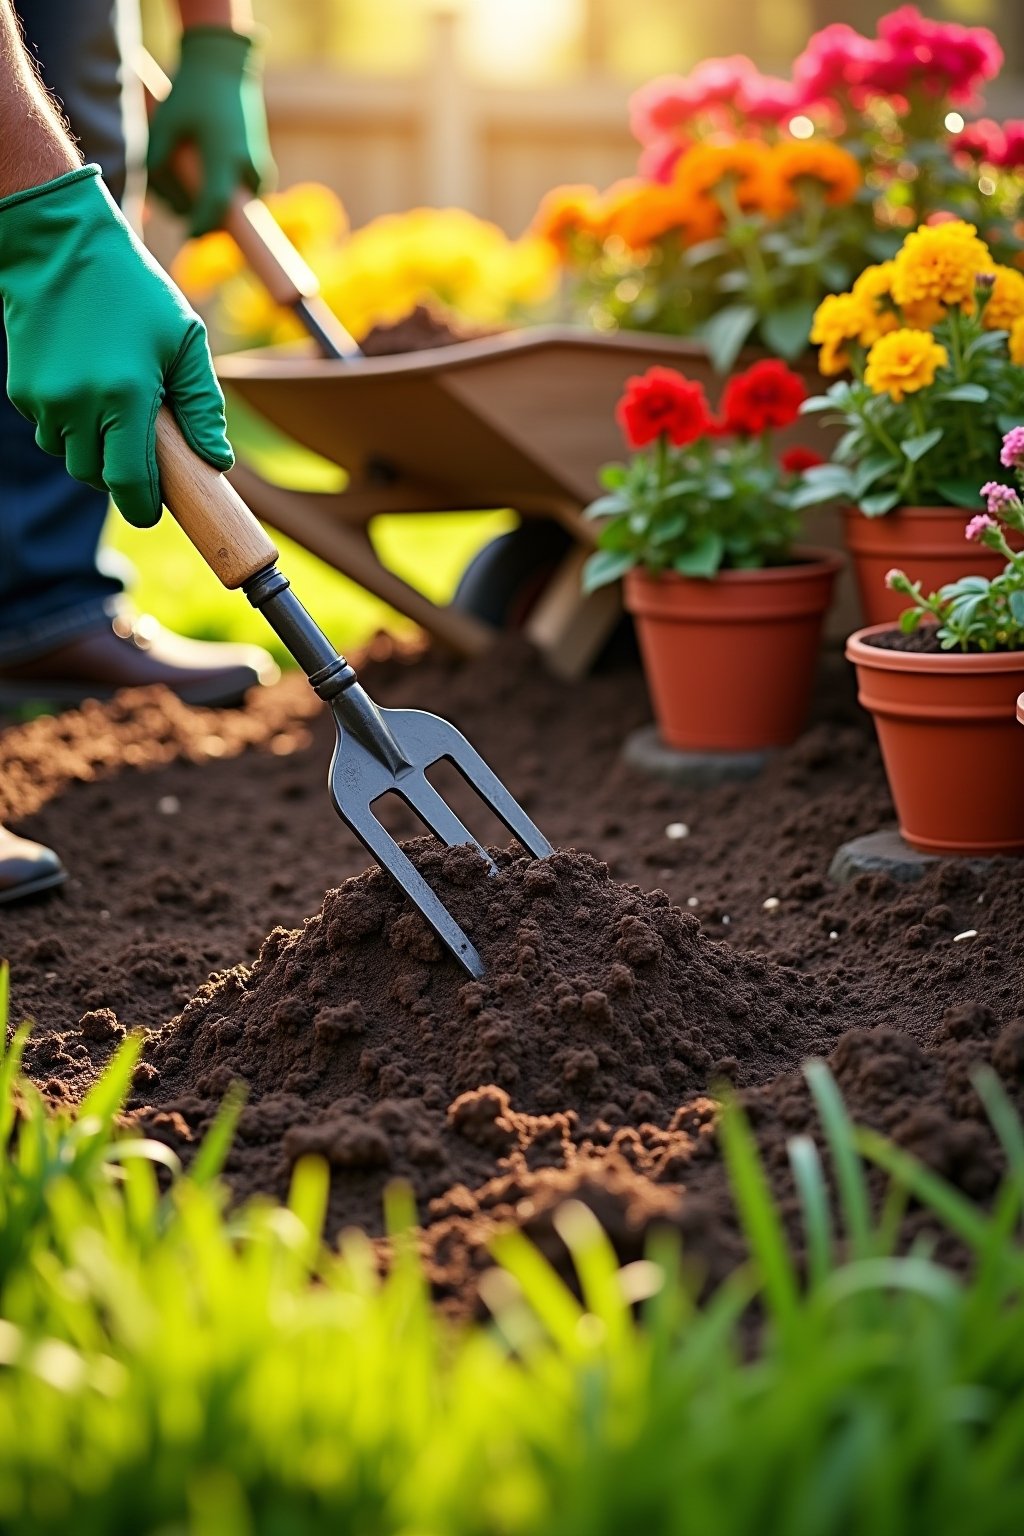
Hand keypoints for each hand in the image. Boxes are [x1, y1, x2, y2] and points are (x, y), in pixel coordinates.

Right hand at [0, 165, 232, 527]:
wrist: (59, 246)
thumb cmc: (134, 292)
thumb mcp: (184, 341)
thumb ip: (203, 406)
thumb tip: (217, 460)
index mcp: (124, 396)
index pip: (129, 482)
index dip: (143, 506)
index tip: (154, 511)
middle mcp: (78, 404)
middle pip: (97, 478)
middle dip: (120, 477)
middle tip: (141, 453)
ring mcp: (44, 400)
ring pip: (70, 459)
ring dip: (93, 452)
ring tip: (115, 412)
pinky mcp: (21, 392)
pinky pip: (49, 432)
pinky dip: (70, 427)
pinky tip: (86, 389)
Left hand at [147, 27, 275, 236]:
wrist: (224, 67)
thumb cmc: (190, 92)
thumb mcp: (165, 122)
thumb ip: (157, 162)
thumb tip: (159, 204)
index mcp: (225, 155)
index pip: (215, 205)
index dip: (199, 226)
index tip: (187, 235)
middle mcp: (247, 167)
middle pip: (224, 213)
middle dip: (197, 214)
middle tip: (169, 197)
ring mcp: (258, 169)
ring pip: (232, 206)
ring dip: (207, 203)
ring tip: (180, 175)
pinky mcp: (260, 169)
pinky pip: (239, 195)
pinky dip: (220, 192)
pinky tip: (200, 172)